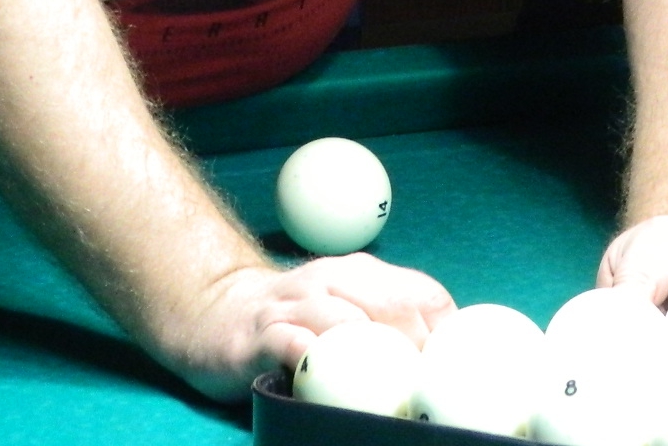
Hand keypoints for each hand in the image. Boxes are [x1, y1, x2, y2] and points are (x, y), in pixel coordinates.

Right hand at [164, 253, 454, 400]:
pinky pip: (294, 344)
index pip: (423, 292)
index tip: (451, 370)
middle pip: (392, 305)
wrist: (216, 314)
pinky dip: (316, 361)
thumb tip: (447, 362)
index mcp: (361, 273)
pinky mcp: (262, 332)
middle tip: (425, 389)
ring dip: (374, 358)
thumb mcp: (347, 309)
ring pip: (346, 322)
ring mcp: (295, 303)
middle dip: (417, 347)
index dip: (445, 332)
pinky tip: (329, 380)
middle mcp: (331, 279)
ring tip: (392, 394)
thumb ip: (390, 322)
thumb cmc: (297, 323)